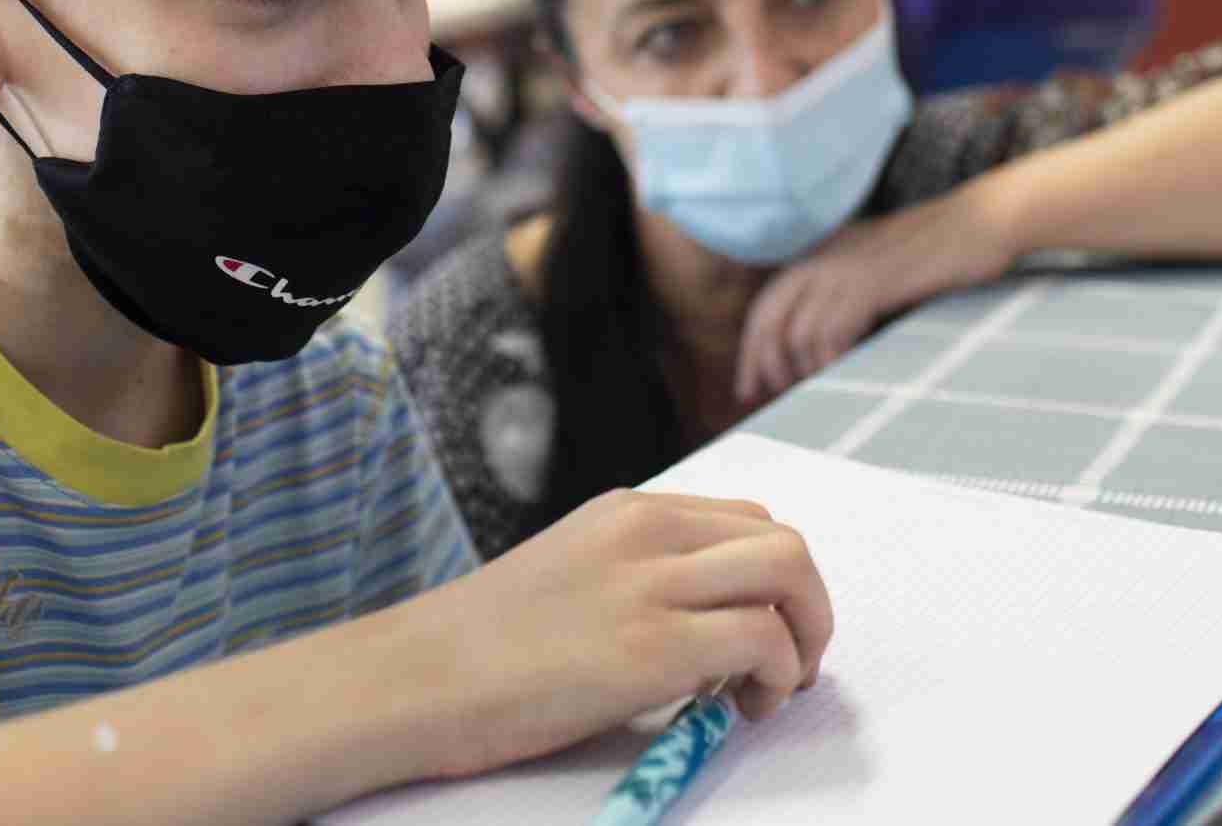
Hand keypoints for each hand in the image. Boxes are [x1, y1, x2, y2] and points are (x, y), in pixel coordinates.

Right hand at [398, 489, 835, 777]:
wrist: (412, 681)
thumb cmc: (478, 651)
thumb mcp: (571, 576)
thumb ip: (640, 579)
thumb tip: (713, 630)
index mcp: (627, 512)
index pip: (747, 522)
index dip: (776, 583)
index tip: (765, 633)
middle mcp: (647, 531)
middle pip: (785, 541)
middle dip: (810, 608)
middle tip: (790, 666)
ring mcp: (651, 584)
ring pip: (789, 574)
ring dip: (805, 637)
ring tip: (767, 691)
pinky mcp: (651, 646)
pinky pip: (763, 641)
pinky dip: (776, 676)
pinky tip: (735, 709)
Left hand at [735, 190, 1009, 405]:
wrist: (981, 219)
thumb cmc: (940, 251)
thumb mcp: (882, 269)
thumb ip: (851, 295)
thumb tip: (825, 346)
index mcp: (823, 254)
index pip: (768, 305)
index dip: (753, 349)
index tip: (751, 386)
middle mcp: (826, 257)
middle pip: (770, 317)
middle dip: (764, 363)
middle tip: (771, 396)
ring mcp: (848, 266)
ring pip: (800, 329)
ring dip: (805, 367)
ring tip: (821, 385)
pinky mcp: (874, 279)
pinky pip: (834, 327)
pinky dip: (832, 357)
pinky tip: (843, 371)